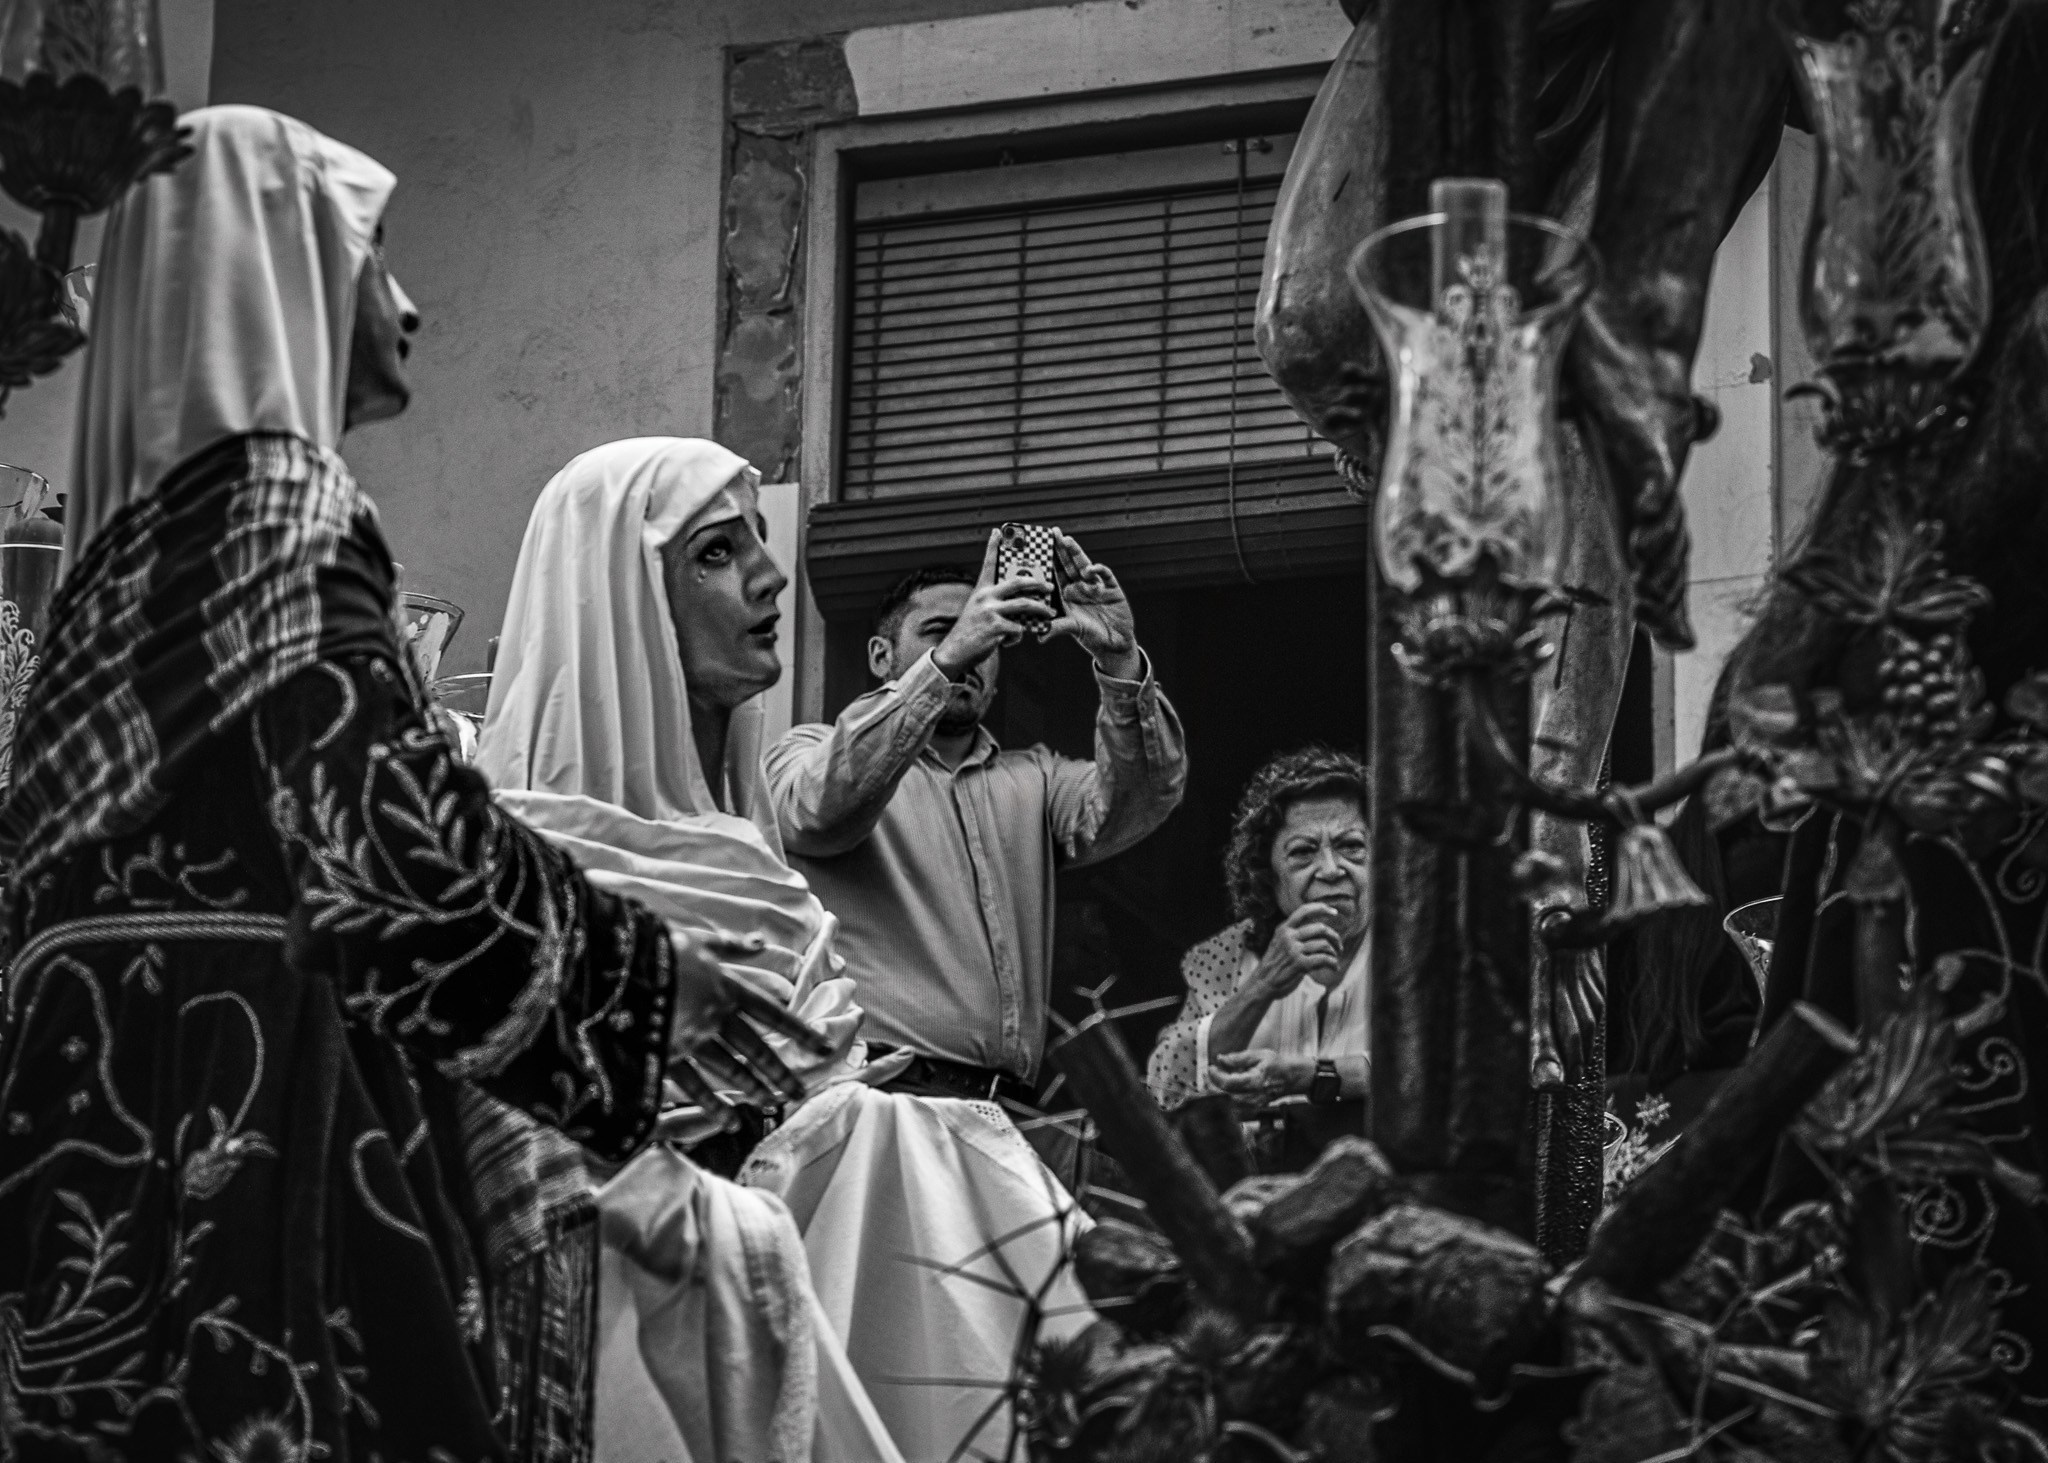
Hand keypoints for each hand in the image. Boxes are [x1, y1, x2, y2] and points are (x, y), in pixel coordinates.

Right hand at [665, 928, 836, 1131]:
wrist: (616, 966)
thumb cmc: (658, 947)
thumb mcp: (700, 939)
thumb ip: (732, 944)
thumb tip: (761, 942)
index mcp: (727, 989)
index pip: (773, 1014)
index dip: (800, 1031)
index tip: (823, 1046)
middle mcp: (716, 1018)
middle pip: (756, 1050)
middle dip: (780, 1072)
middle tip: (800, 1091)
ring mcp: (692, 1040)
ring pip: (730, 1070)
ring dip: (753, 1089)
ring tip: (771, 1104)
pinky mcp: (667, 1055)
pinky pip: (694, 1085)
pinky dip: (712, 1105)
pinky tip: (730, 1120)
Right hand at [931, 529, 1057, 679]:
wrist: (954, 652)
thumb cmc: (971, 631)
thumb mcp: (979, 611)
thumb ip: (997, 604)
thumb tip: (1023, 605)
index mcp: (981, 590)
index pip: (988, 563)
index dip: (993, 546)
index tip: (998, 530)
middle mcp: (985, 596)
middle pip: (1018, 582)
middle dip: (1037, 583)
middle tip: (1050, 585)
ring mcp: (990, 610)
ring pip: (1024, 605)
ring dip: (1040, 609)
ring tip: (1049, 613)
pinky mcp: (996, 627)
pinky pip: (1019, 629)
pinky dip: (1018, 636)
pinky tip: (1009, 641)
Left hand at [1045, 532, 1139, 677]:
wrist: (1115, 643)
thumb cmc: (1091, 636)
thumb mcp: (1073, 629)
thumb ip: (1058, 628)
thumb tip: (1041, 637)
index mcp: (1068, 594)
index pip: (1056, 573)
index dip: (1049, 559)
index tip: (1041, 545)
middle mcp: (1081, 587)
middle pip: (1069, 564)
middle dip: (1061, 548)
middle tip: (1053, 532)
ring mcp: (1097, 586)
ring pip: (1084, 566)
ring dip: (1076, 553)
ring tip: (1067, 541)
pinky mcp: (1112, 588)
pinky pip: (1105, 575)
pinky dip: (1099, 570)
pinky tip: (1091, 569)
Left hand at [1209, 1048, 1314, 1101]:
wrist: (1292, 1078)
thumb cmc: (1276, 1064)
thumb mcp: (1258, 1055)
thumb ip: (1238, 1058)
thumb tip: (1220, 1059)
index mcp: (1255, 1082)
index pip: (1228, 1084)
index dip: (1215, 1076)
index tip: (1210, 1067)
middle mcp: (1254, 1097)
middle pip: (1224, 1096)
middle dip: (1212, 1085)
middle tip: (1209, 1073)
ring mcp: (1253, 1106)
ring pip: (1227, 1104)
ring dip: (1218, 1092)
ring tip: (1216, 1079)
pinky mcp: (1252, 1109)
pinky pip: (1233, 1107)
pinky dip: (1225, 1098)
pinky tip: (1224, 1088)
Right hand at [1249, 903, 1345, 998]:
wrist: (1262, 983)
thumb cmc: (1274, 963)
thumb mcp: (1279, 942)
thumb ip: (1294, 933)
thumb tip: (1320, 928)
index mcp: (1283, 928)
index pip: (1304, 911)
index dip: (1321, 908)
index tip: (1334, 912)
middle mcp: (1288, 936)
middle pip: (1320, 928)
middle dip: (1334, 937)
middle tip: (1339, 946)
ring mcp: (1294, 950)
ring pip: (1324, 944)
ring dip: (1334, 953)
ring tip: (1334, 960)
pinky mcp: (1300, 964)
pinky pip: (1325, 959)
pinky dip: (1333, 963)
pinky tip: (1334, 967)